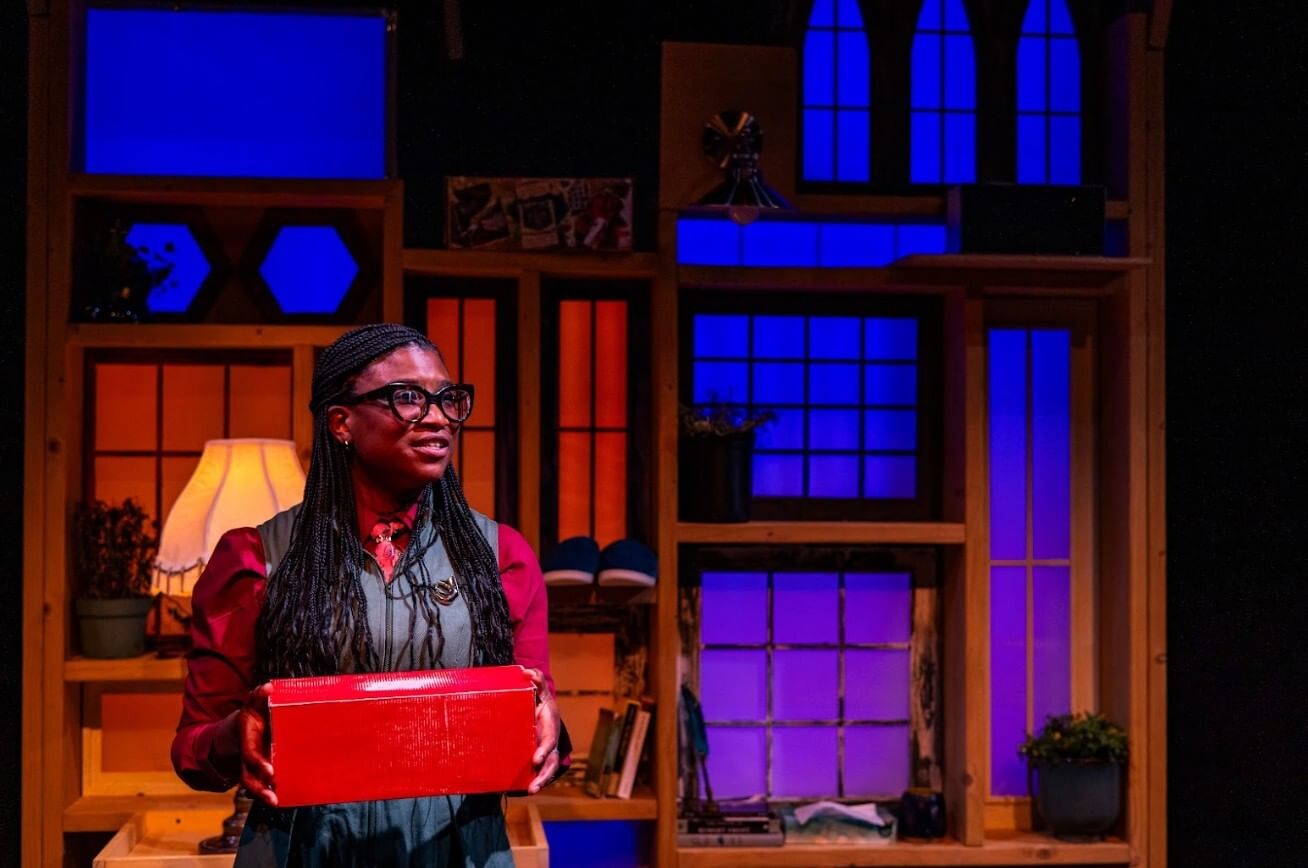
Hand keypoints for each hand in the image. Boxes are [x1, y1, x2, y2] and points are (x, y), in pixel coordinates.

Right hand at [236, 682, 276, 805]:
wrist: (243, 726)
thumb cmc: (254, 713)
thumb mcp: (254, 702)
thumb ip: (259, 695)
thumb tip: (268, 687)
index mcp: (246, 737)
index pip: (249, 754)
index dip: (258, 763)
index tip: (271, 772)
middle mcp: (248, 754)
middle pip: (248, 777)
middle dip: (259, 788)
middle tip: (273, 796)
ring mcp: (253, 765)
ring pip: (253, 784)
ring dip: (264, 794)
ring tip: (277, 802)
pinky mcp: (262, 770)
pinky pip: (263, 783)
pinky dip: (272, 791)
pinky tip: (284, 798)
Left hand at [523, 667, 561, 793]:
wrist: (543, 713)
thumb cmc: (541, 703)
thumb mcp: (541, 693)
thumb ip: (537, 681)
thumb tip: (527, 672)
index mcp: (551, 726)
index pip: (550, 741)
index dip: (544, 751)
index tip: (535, 760)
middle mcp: (552, 741)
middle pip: (552, 762)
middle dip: (544, 774)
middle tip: (533, 787)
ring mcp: (547, 751)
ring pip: (548, 769)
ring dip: (540, 781)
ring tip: (530, 791)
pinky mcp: (539, 757)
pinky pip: (540, 770)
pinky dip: (535, 779)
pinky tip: (525, 788)